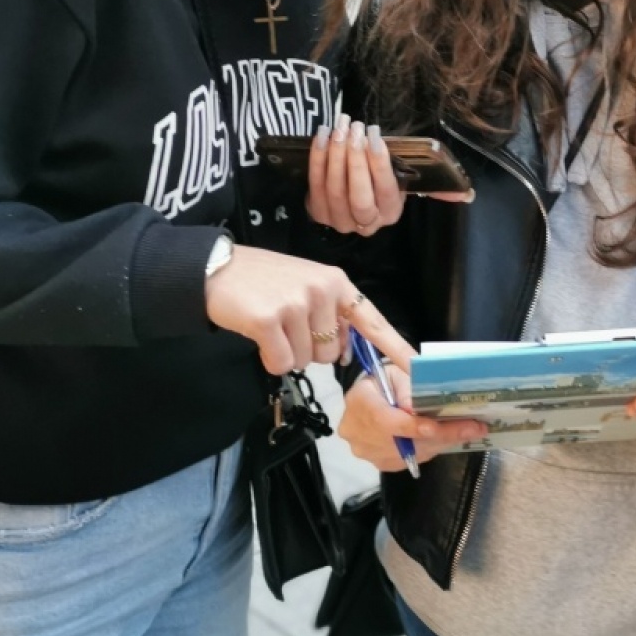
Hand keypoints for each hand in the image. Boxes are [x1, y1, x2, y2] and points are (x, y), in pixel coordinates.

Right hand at [204, 245, 415, 374]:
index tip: (417, 367)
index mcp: (337, 282)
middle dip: (310, 348)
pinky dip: (269, 358)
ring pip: (306, 360)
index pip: (373, 320)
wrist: (218, 268)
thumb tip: (346, 353)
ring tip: (272, 323)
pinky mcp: (270, 320)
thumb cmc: (265, 280)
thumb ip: (333, 314)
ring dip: (287, 351)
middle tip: (287, 323)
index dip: (395, 347)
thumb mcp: (308, 285)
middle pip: (331, 353)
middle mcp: (323, 290)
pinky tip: (259, 334)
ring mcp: (297, 304)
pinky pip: (281, 363)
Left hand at [307, 115, 472, 235]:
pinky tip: (322, 136)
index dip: (378, 165)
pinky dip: (317, 159)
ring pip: (334, 189)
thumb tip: (466, 195)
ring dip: (334, 155)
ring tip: (339, 127)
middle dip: (354, 160)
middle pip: (357, 195)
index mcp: (390, 212)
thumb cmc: (381, 180)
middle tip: (354, 128)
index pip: (385, 191)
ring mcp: (338, 220)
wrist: (349, 192)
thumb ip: (436, 187)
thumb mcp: (407, 182)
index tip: (374, 136)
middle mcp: (365, 222)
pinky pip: (314, 185)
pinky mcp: (317, 212)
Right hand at [339, 363, 486, 471]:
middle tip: (474, 428)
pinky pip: (410, 460)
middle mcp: (356, 431)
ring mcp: (366, 451)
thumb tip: (417, 407)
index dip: (411, 426)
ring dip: (442, 442)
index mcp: (359, 401)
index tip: (436, 427)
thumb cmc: (387, 379)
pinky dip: (432, 449)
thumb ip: (406, 388)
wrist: (372, 396)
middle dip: (441, 435)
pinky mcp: (379, 462)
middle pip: (402, 441)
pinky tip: (450, 437)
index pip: (385, 419)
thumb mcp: (397, 373)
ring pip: (411, 453)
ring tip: (470, 431)